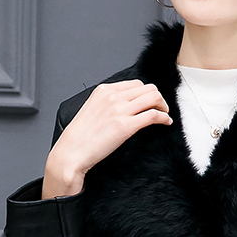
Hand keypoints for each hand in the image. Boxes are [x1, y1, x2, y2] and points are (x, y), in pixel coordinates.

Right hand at [42, 79, 172, 197]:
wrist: (71, 153)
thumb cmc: (79, 137)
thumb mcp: (92, 110)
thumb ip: (108, 103)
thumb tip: (126, 105)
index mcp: (103, 90)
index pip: (135, 83)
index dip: (146, 93)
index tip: (150, 102)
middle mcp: (112, 96)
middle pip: (147, 88)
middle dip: (158, 98)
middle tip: (161, 109)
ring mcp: (119, 110)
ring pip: (154, 97)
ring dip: (163, 106)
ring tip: (164, 115)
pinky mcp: (125, 126)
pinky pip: (153, 115)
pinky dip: (163, 118)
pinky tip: (165, 123)